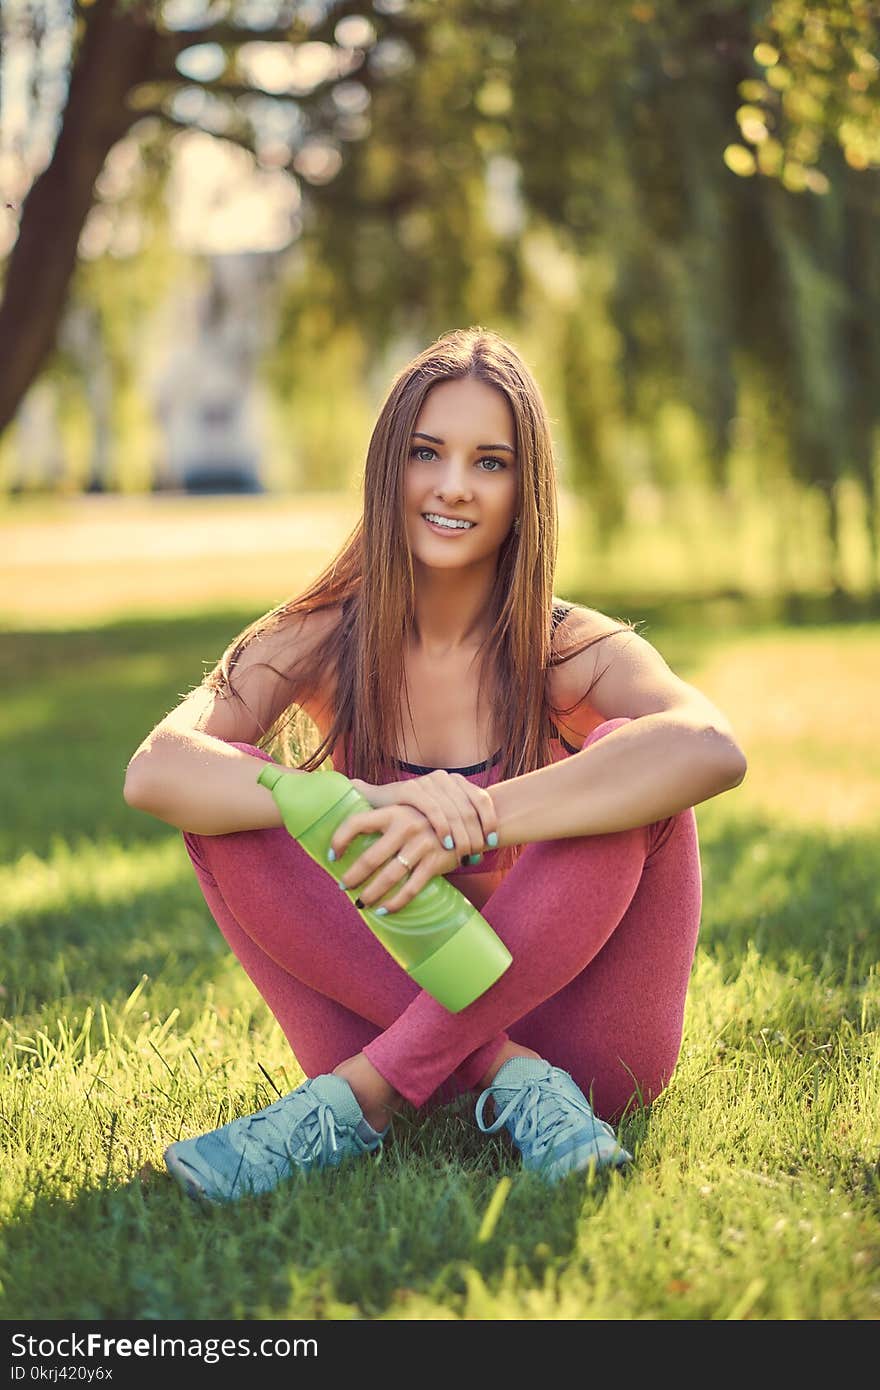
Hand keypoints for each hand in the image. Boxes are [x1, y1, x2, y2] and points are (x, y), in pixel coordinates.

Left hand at [333, 773, 499, 913]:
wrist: (471, 819)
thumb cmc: (429, 812)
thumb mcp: (407, 798)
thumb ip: (378, 794)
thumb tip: (349, 782)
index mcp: (394, 810)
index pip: (357, 823)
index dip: (340, 839)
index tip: (331, 855)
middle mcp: (405, 826)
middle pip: (370, 858)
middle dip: (353, 876)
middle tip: (342, 886)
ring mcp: (420, 845)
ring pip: (389, 877)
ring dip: (372, 894)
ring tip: (361, 903)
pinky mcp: (435, 861)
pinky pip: (411, 888)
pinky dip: (396, 903)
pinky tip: (385, 910)